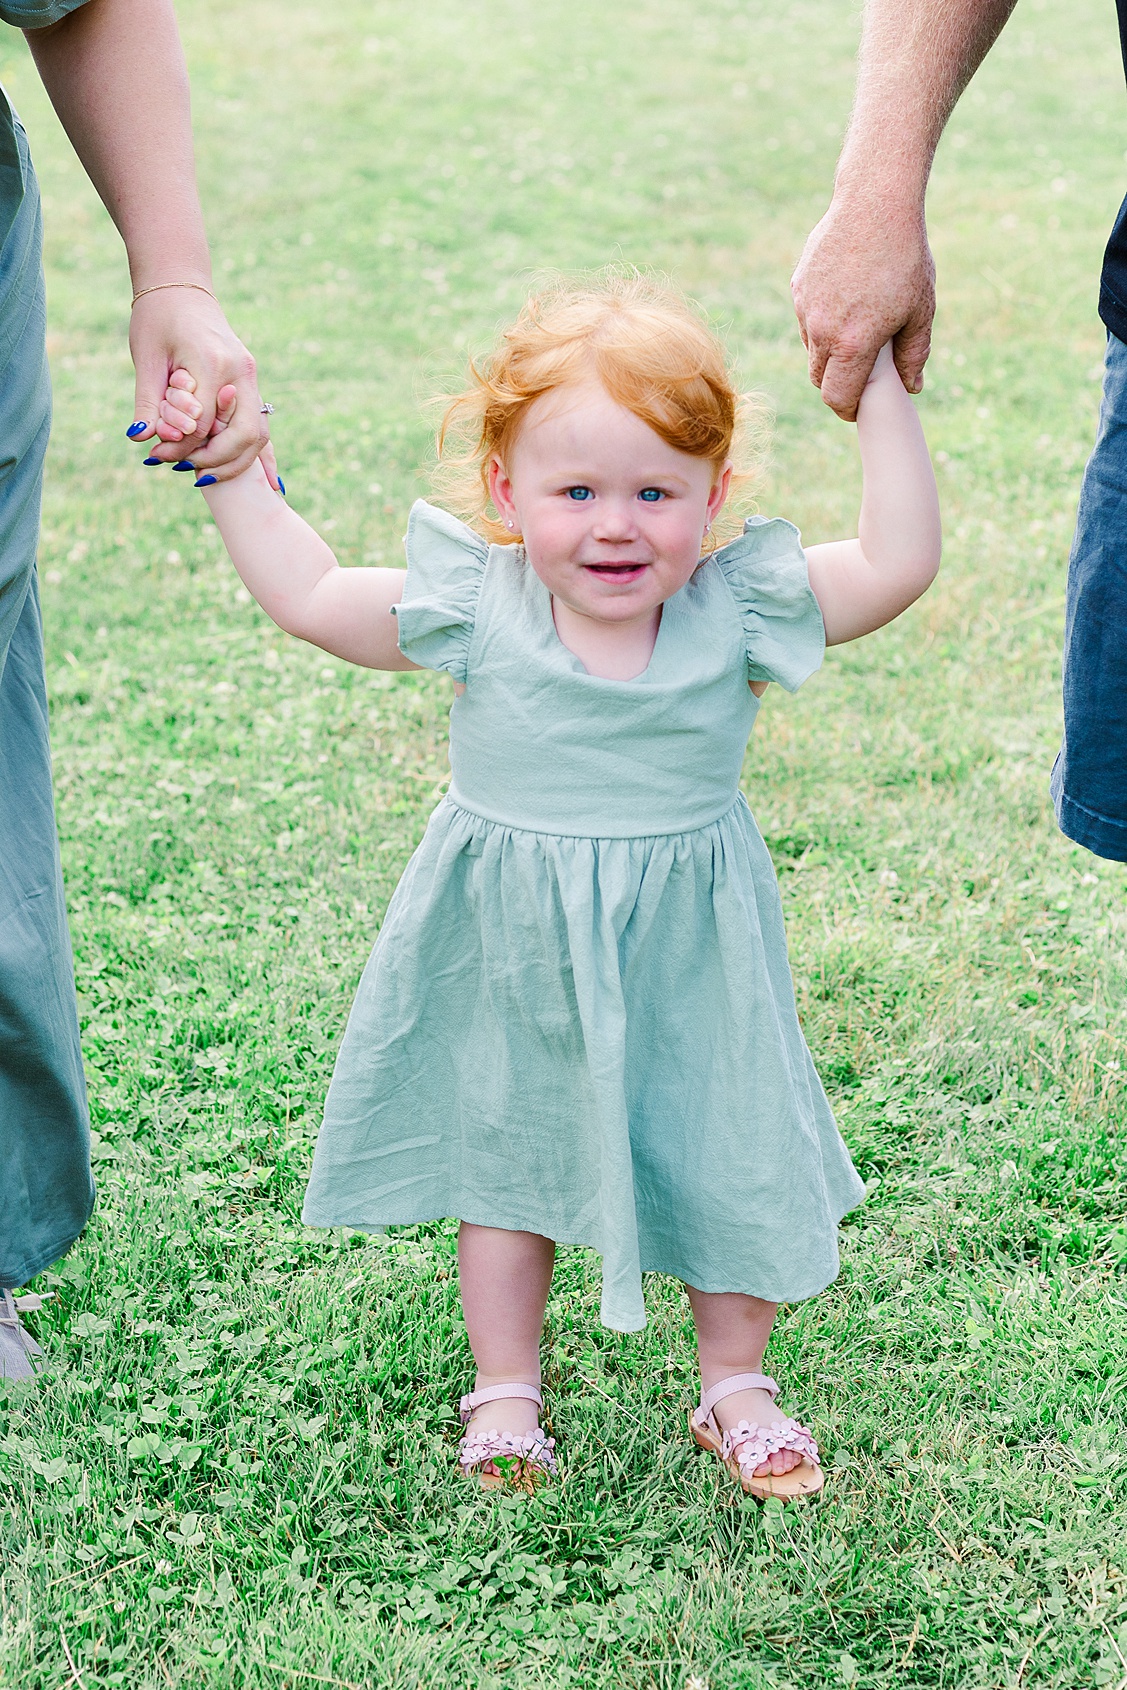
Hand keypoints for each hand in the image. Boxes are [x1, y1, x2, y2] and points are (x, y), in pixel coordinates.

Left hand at [127, 285, 270, 480]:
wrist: (180, 287)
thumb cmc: (157, 318)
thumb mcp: (146, 358)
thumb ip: (148, 402)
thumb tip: (139, 439)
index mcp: (213, 363)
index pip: (202, 424)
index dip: (180, 446)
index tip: (156, 455)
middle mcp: (240, 371)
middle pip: (243, 435)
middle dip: (216, 461)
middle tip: (188, 472)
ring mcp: (250, 377)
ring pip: (258, 434)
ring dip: (237, 462)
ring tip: (207, 476)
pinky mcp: (250, 382)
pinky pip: (262, 425)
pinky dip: (262, 455)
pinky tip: (268, 484)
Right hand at [791, 194, 934, 421]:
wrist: (876, 202)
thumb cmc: (905, 257)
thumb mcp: (921, 310)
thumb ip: (913, 355)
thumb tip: (912, 387)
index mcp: (853, 344)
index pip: (837, 397)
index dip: (848, 410)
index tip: (858, 408)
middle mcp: (822, 331)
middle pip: (819, 379)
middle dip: (837, 385)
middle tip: (861, 377)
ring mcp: (806, 308)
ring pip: (811, 349)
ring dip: (829, 354)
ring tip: (857, 332)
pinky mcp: (799, 287)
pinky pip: (806, 319)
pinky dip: (822, 323)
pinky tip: (847, 302)